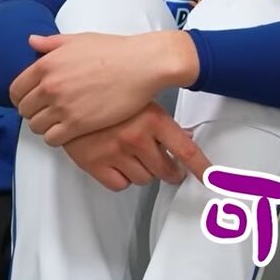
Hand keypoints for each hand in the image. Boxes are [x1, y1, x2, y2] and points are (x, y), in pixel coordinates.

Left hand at [10, 30, 197, 145]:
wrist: (144, 64)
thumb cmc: (117, 51)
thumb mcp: (80, 39)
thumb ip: (52, 43)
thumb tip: (32, 41)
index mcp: (46, 65)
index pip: (16, 90)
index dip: (23, 97)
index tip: (33, 100)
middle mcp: (49, 86)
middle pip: (25, 110)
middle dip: (35, 112)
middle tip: (50, 112)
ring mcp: (63, 106)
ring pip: (36, 127)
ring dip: (45, 126)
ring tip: (60, 122)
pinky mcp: (78, 124)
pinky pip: (52, 139)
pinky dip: (57, 137)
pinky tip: (69, 130)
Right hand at [63, 103, 210, 191]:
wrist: (68, 95)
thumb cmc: (106, 95)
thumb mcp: (142, 102)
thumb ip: (165, 123)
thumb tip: (187, 136)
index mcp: (153, 120)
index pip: (186, 151)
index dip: (201, 168)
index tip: (211, 179)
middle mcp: (136, 138)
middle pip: (166, 170)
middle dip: (170, 172)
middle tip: (170, 169)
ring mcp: (116, 152)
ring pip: (144, 179)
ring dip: (144, 172)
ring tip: (135, 157)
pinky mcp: (95, 164)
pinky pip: (120, 185)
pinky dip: (121, 178)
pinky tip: (118, 163)